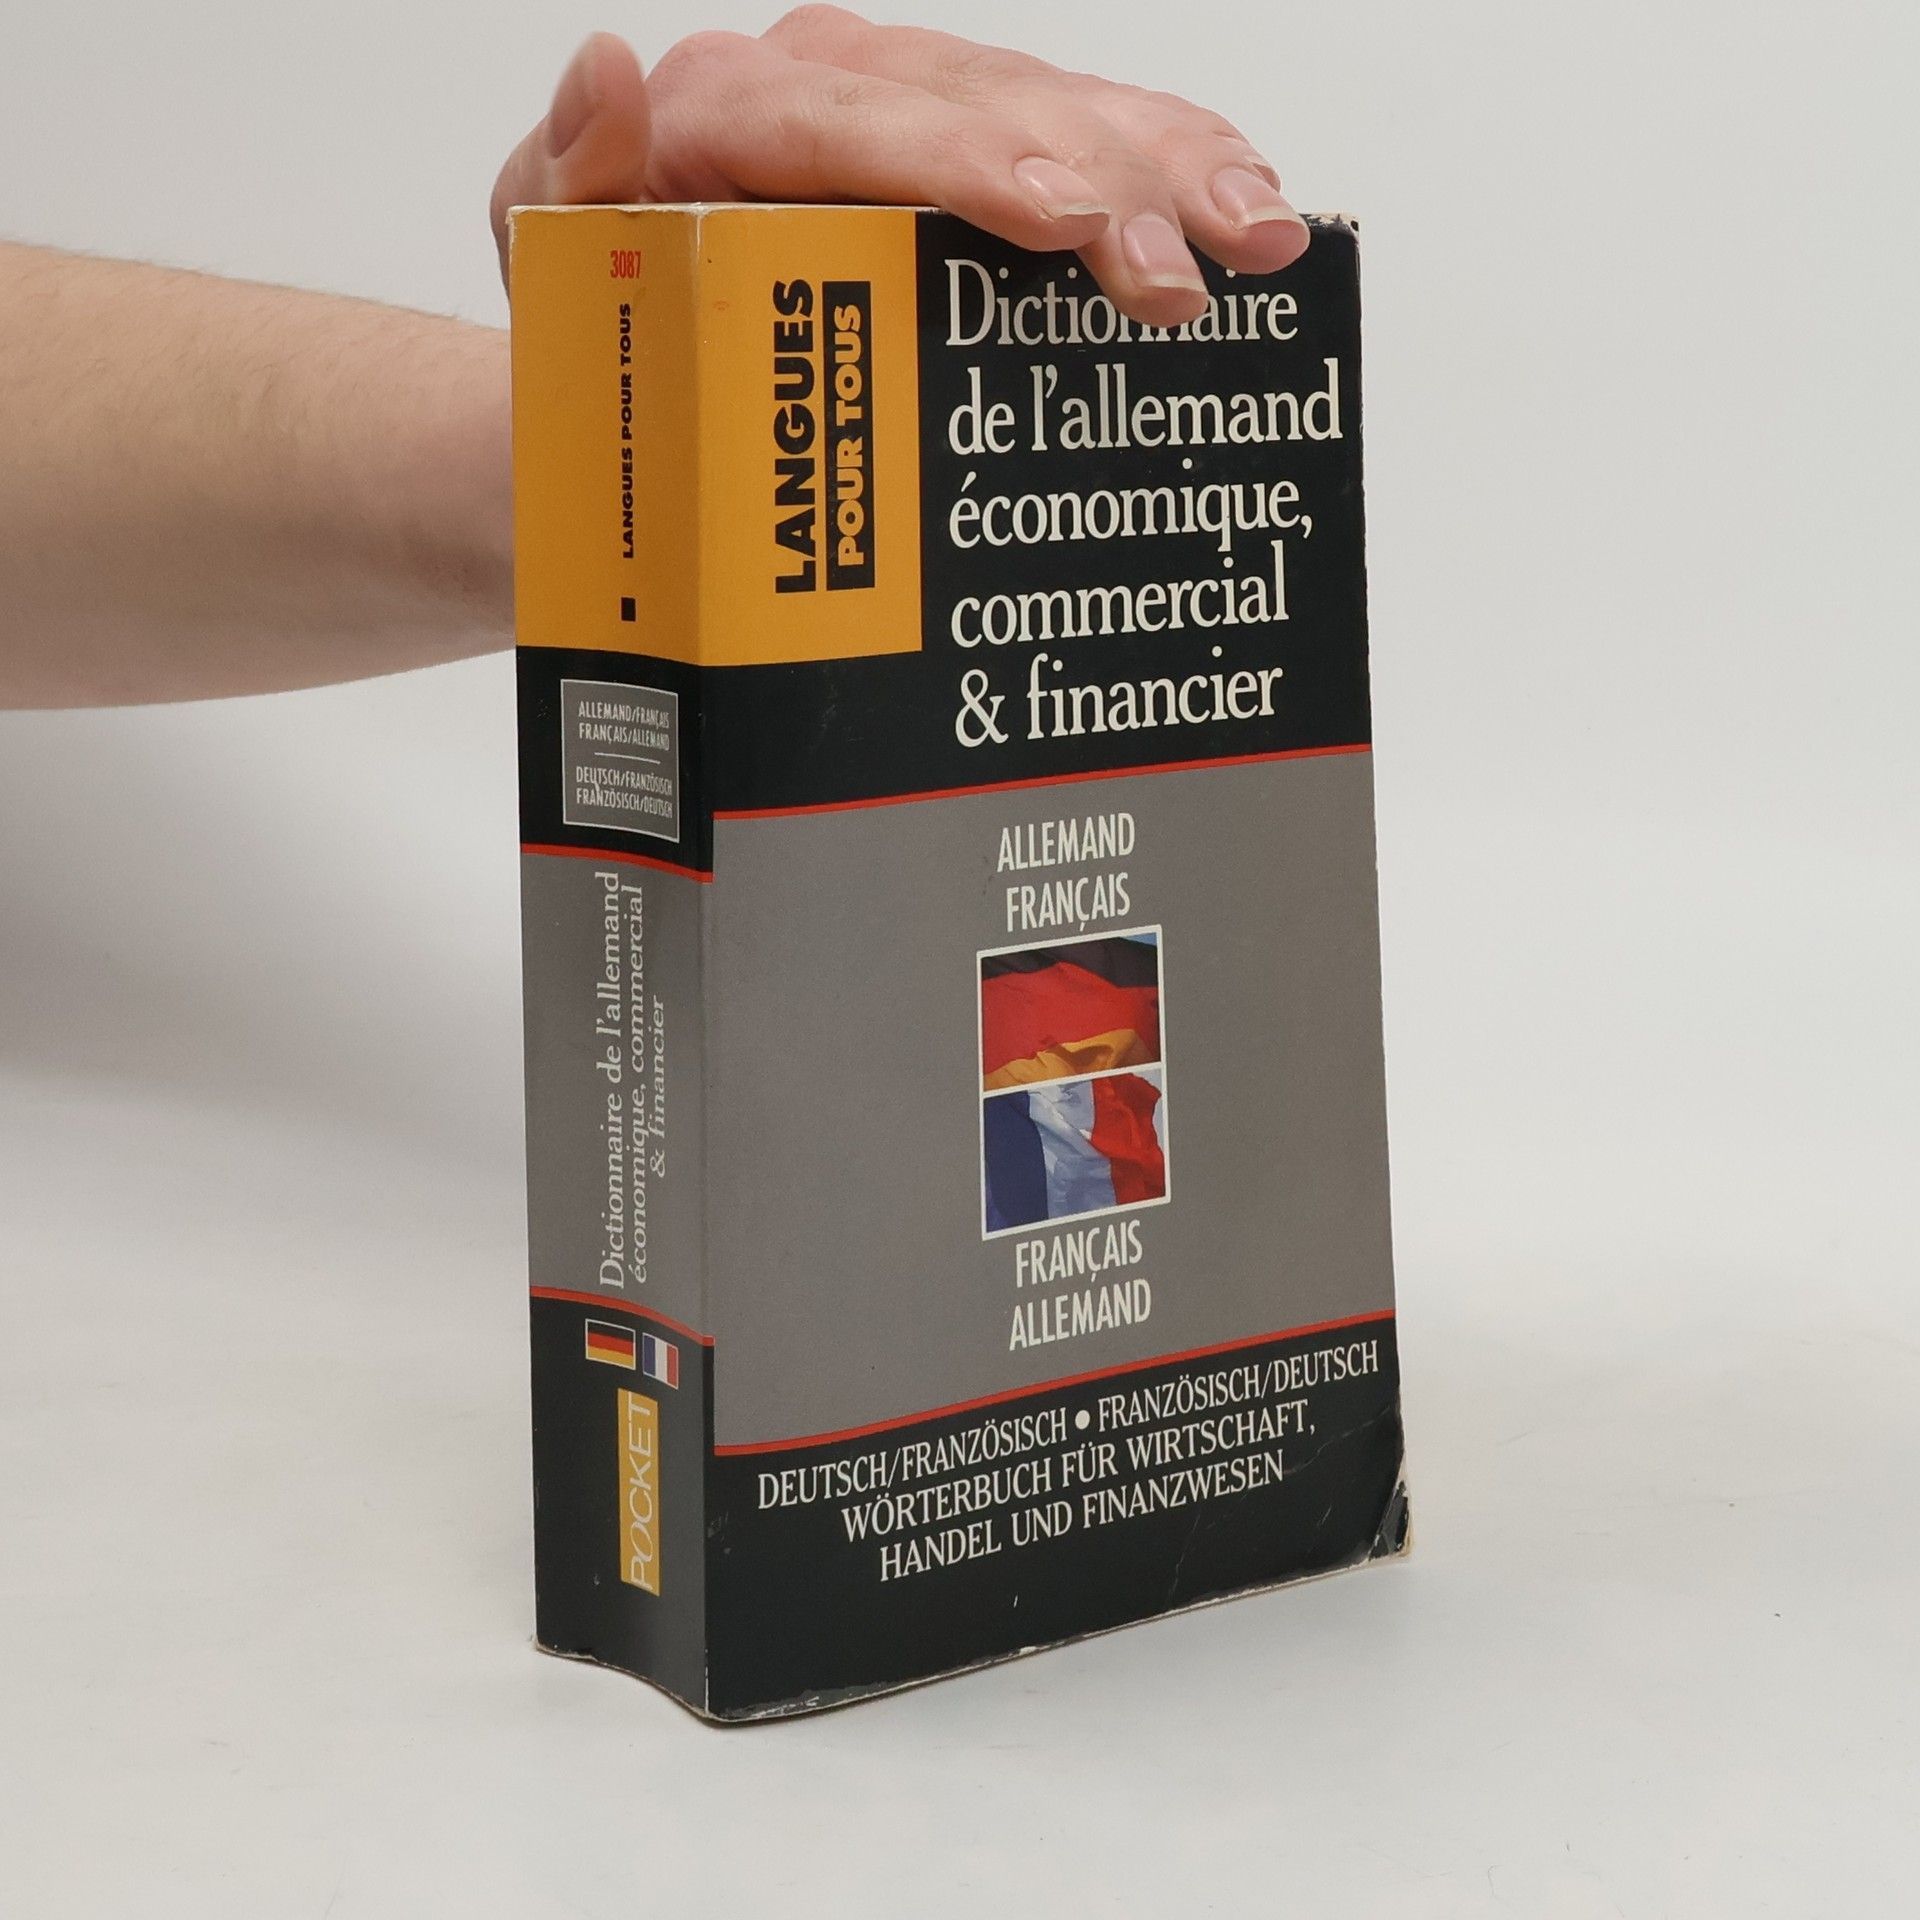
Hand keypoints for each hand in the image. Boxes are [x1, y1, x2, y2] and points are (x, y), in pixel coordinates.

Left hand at [490, 9, 1306, 326]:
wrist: (634, 359)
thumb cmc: (604, 315)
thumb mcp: (555, 257)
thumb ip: (568, 178)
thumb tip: (609, 69)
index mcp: (730, 108)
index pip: (858, 121)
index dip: (971, 164)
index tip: (1062, 220)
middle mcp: (830, 87)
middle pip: (980, 109)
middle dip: (1098, 179)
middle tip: (1181, 268)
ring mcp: (909, 111)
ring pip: (1051, 107)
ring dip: (1165, 164)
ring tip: (1254, 229)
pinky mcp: (968, 148)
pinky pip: (1076, 130)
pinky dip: (1162, 159)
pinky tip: (1236, 190)